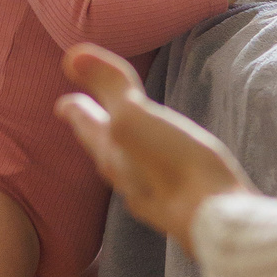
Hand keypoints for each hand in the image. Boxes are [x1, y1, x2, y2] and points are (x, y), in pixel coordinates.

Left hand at [56, 45, 250, 253]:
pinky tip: (161, 175)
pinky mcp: (182, 206)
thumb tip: (71, 56)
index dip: (77, 111)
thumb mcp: (135, 117)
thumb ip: (109, 87)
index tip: (63, 104)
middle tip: (86, 119)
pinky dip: (149, 170)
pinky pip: (155, 183)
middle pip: (104, 150)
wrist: (213, 221)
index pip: (88, 127)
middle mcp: (127, 179)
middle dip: (95, 132)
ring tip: (121, 143)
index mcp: (112, 155)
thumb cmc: (173, 167)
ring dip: (120, 153)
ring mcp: (154, 197)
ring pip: (128, 170)